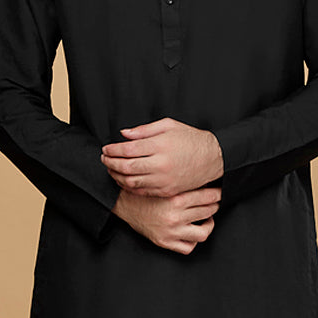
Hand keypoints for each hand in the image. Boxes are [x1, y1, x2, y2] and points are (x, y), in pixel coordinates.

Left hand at [101, 118, 223, 196]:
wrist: (213, 158)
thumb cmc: (191, 139)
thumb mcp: (169, 126)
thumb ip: (144, 130)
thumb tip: (123, 134)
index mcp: (160, 145)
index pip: (127, 149)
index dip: (112, 150)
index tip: (106, 148)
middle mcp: (161, 164)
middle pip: (126, 167)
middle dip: (110, 163)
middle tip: (104, 159)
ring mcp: (164, 180)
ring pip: (131, 182)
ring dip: (116, 176)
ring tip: (111, 170)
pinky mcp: (167, 191)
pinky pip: (142, 191)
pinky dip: (129, 187)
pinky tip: (124, 180)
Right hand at [112, 186, 219, 254]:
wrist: (123, 203)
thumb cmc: (144, 192)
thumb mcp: (164, 184)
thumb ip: (183, 184)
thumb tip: (205, 180)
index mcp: (175, 199)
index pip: (207, 197)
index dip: (217, 194)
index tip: (219, 192)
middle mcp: (175, 217)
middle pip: (208, 212)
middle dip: (213, 206)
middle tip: (214, 202)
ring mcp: (171, 232)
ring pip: (203, 233)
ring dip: (208, 225)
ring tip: (206, 219)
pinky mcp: (165, 242)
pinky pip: (188, 248)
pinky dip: (193, 241)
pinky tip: (192, 232)